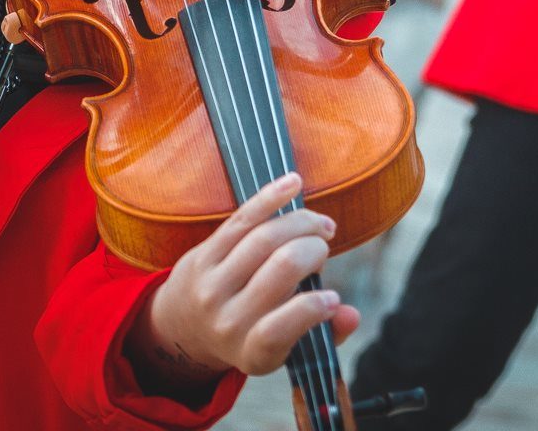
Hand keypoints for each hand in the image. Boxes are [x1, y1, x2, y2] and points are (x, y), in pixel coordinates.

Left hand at [129, 173, 358, 388]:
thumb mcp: (284, 349)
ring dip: (301, 223)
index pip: (277, 330)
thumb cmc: (253, 335)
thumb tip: (351, 314)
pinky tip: (293, 184)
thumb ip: (325, 335)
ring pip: (263, 238)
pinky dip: (270, 198)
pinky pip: (240, 219)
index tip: (332, 297)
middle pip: (280, 268)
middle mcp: (227, 321)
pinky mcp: (201, 256)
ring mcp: (210, 286)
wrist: (187, 329)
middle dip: (314, 250)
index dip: (311, 309)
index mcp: (252, 353)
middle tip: (323, 249)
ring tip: (319, 226)